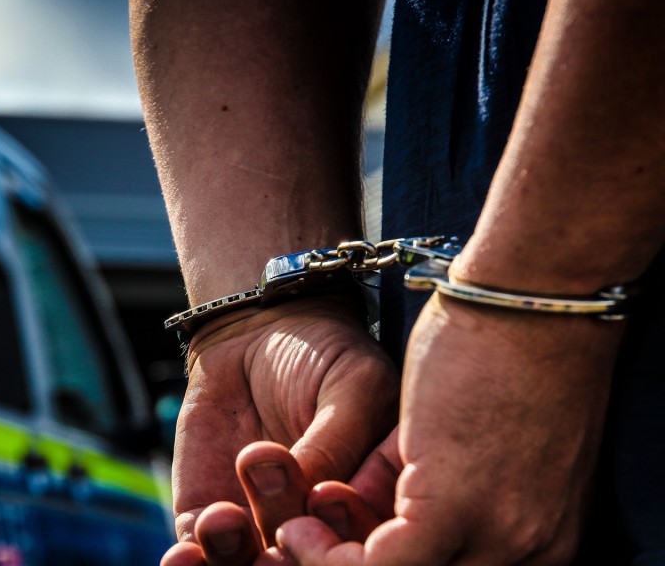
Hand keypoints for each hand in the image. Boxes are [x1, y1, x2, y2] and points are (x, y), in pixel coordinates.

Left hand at [162, 297, 398, 563]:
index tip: (324, 503)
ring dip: (234, 555)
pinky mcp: (208, 517)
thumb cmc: (323, 354)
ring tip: (223, 518)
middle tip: (274, 522)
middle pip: (304, 564)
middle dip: (285, 550)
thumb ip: (335, 441)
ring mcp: (262, 529)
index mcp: (368, 507)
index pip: (363, 546)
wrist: (258, 332)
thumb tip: (313, 494)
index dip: (344, 540)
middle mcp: (318, 530)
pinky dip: (191, 559)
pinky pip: (199, 551)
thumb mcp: (350, 387)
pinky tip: (184, 552)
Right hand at [276, 294, 623, 564]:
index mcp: (542, 543)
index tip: (338, 521)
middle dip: (350, 561)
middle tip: (307, 535)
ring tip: (294, 533)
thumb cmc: (508, 350)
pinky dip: (328, 556)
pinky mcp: (455, 507)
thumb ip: (427, 483)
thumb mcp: (477, 439)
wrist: (530, 297)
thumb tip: (356, 505)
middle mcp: (527, 553)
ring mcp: (497, 535)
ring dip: (330, 564)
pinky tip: (299, 525)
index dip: (381, 553)